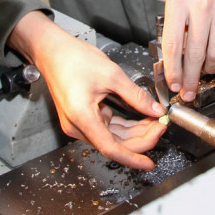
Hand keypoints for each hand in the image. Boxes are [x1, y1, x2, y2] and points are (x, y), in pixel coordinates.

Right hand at [8, 11, 166, 169]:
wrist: (52, 51)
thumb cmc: (73, 59)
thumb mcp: (112, 74)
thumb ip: (135, 96)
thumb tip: (155, 110)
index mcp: (82, 117)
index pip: (111, 148)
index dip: (132, 158)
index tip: (148, 163)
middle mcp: (78, 126)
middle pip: (114, 143)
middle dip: (140, 138)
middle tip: (161, 127)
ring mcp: (79, 123)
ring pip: (112, 136)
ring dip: (134, 132)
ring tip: (155, 122)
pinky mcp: (82, 117)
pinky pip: (106, 127)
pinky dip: (124, 125)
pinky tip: (140, 118)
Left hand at [162, 0, 214, 102]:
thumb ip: (175, 26)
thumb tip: (174, 62)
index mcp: (179, 1)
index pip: (173, 45)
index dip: (173, 70)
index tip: (174, 84)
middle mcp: (202, 3)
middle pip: (196, 54)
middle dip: (192, 78)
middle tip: (190, 90)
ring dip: (211, 67)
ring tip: (207, 67)